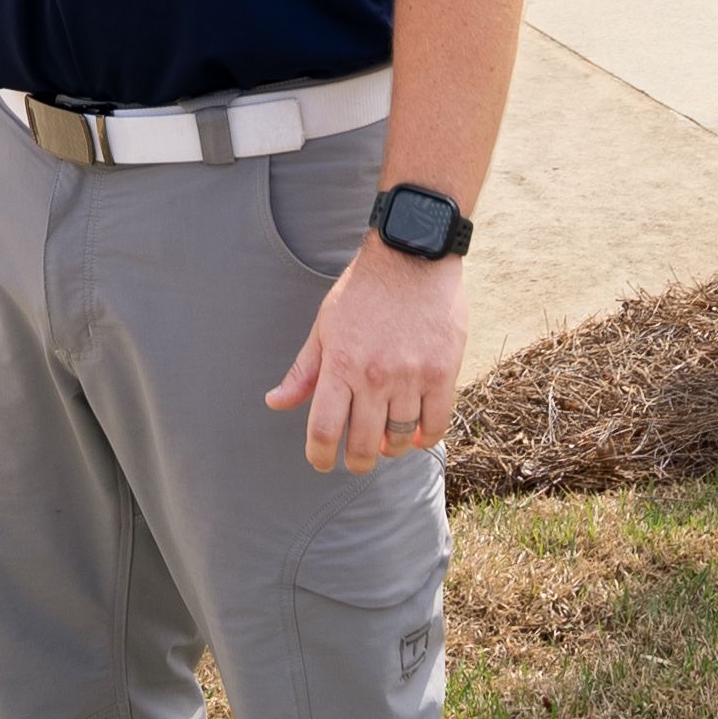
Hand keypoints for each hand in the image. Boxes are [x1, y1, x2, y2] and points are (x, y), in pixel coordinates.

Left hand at [265, 241, 466, 472]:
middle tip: (357, 460)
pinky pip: (436, 424)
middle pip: (363, 444)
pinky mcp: (442, 372)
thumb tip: (275, 403)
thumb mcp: (325, 326)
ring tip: (386, 441)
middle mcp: (374, 375)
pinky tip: (416, 433)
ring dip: (391, 448)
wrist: (412, 256)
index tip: (321, 461)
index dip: (320, 455)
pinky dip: (425, 437)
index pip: (325, 429)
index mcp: (340, 364)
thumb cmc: (363, 291)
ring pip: (400, 439)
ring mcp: (411, 376)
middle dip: (357, 462)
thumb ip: (303, 371)